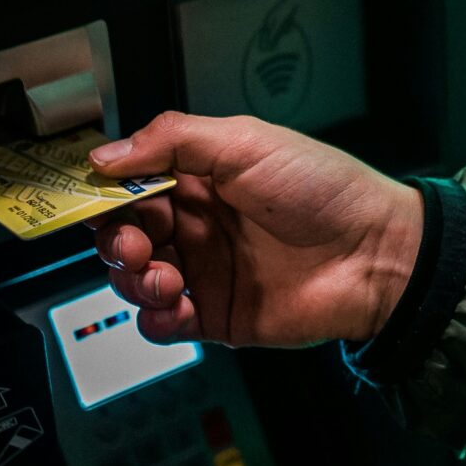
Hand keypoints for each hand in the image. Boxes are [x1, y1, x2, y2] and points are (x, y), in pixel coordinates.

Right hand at [88, 112, 422, 346]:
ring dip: (135, 280)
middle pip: (124, 235)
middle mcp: (197, 224)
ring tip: (166, 276)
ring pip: (136, 280)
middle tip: (136, 244)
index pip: (130, 185)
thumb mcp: (246, 143)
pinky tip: (177, 307)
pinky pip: (165, 324)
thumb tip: (107, 157)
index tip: (87, 200)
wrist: (377, 254)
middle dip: (116, 241)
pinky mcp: (218, 316)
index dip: (105, 194)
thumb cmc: (326, 191)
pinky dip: (158, 319)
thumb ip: (172, 142)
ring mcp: (206, 271)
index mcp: (200, 178)